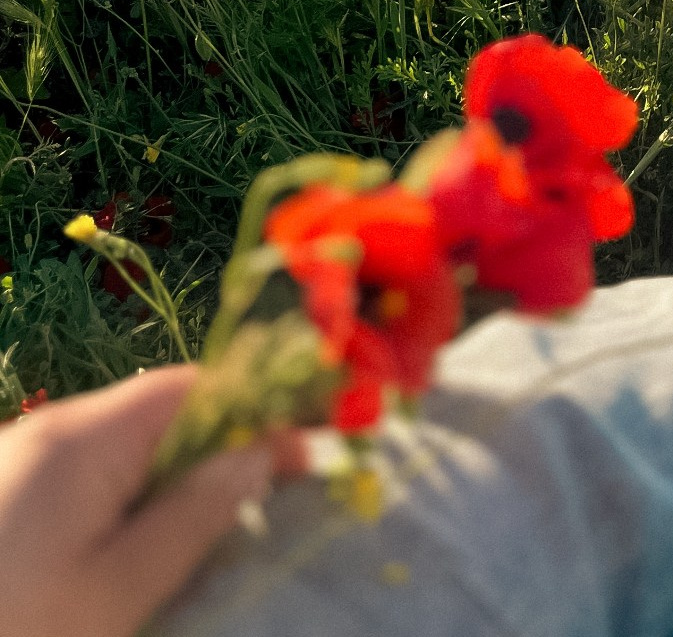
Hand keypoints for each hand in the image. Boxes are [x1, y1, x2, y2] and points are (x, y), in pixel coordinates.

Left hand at [0, 366, 296, 636]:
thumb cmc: (15, 627)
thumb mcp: (114, 595)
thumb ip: (192, 518)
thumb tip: (261, 456)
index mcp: (86, 437)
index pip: (197, 385)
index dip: (261, 408)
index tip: (316, 444)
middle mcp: (53, 428)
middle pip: (164, 411)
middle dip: (224, 444)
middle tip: (276, 496)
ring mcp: (22, 456)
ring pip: (128, 445)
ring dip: (179, 476)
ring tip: (215, 530)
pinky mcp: (5, 489)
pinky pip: (89, 474)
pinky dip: (131, 497)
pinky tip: (144, 547)